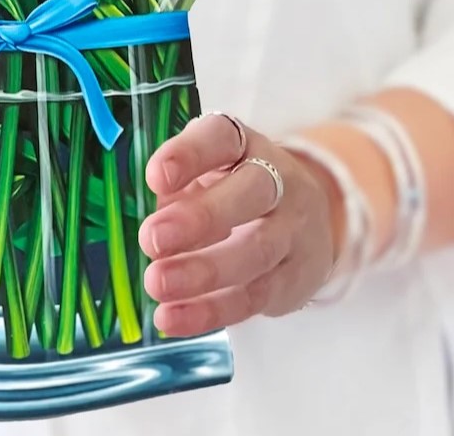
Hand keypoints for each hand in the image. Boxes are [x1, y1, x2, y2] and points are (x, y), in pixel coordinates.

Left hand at [138, 114, 338, 336]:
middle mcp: (278, 180)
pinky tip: (171, 317)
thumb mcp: (206, 171)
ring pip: (255, 251)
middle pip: (251, 193)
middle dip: (200, 218)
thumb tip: (148, 218)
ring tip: (156, 283)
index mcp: (244, 144)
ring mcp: (293, 230)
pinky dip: (210, 311)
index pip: (222, 137)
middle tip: (152, 239)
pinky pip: (254, 297)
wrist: (305, 218)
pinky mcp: (295, 278)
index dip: (189, 155)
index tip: (155, 178)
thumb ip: (178, 187)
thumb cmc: (233, 188)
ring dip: (202, 271)